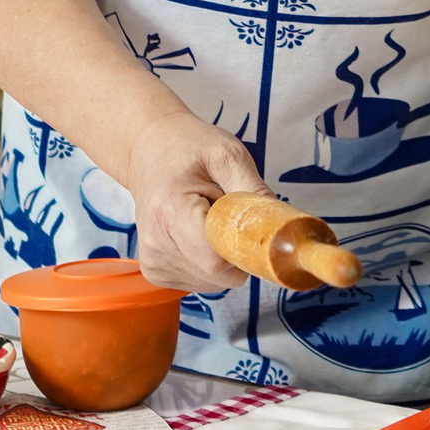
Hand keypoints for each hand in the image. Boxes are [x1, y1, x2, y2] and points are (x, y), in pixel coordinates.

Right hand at [120, 115, 265, 291]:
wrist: (148, 149)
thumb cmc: (188, 148)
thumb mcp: (228, 155)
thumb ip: (254, 192)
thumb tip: (281, 229)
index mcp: (170, 212)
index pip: (216, 260)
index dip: (244, 248)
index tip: (252, 227)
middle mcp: (155, 245)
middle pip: (218, 274)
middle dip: (238, 250)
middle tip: (231, 215)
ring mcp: (153, 262)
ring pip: (213, 282)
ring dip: (224, 256)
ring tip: (210, 219)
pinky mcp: (155, 272)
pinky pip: (201, 280)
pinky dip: (210, 261)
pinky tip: (199, 233)